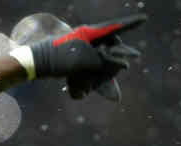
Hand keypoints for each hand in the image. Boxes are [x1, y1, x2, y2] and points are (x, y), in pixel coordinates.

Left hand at [31, 14, 145, 100]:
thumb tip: (121, 64)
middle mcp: (87, 39)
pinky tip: (80, 92)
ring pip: (98, 63)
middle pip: (109, 49)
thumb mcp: (84, 59)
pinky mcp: (75, 61)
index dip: (131, 23)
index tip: (144, 18)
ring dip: (97, 77)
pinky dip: (86, 81)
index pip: (114, 27)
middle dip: (113, 62)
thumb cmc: (58, 57)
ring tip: (90, 89)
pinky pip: (87, 70)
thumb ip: (104, 61)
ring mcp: (80, 50)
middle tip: (124, 65)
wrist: (35, 64)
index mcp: (89, 32)